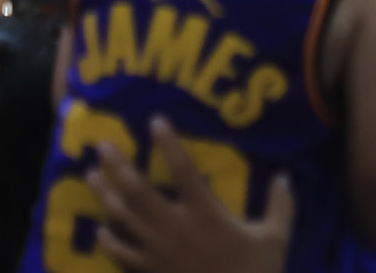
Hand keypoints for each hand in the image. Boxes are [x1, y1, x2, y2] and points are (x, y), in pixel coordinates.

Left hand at [83, 113, 294, 272]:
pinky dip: (110, 241)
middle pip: (139, 191)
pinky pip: (123, 254)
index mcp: (205, 214)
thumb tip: (285, 176)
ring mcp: (158, 252)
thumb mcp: (275, 240)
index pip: (182, 170)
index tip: (155, 120)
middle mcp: (175, 228)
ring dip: (105, 195)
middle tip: (102, 145)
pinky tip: (101, 230)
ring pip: (124, 218)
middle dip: (119, 166)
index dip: (169, 144)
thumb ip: (280, 206)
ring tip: (91, 175)